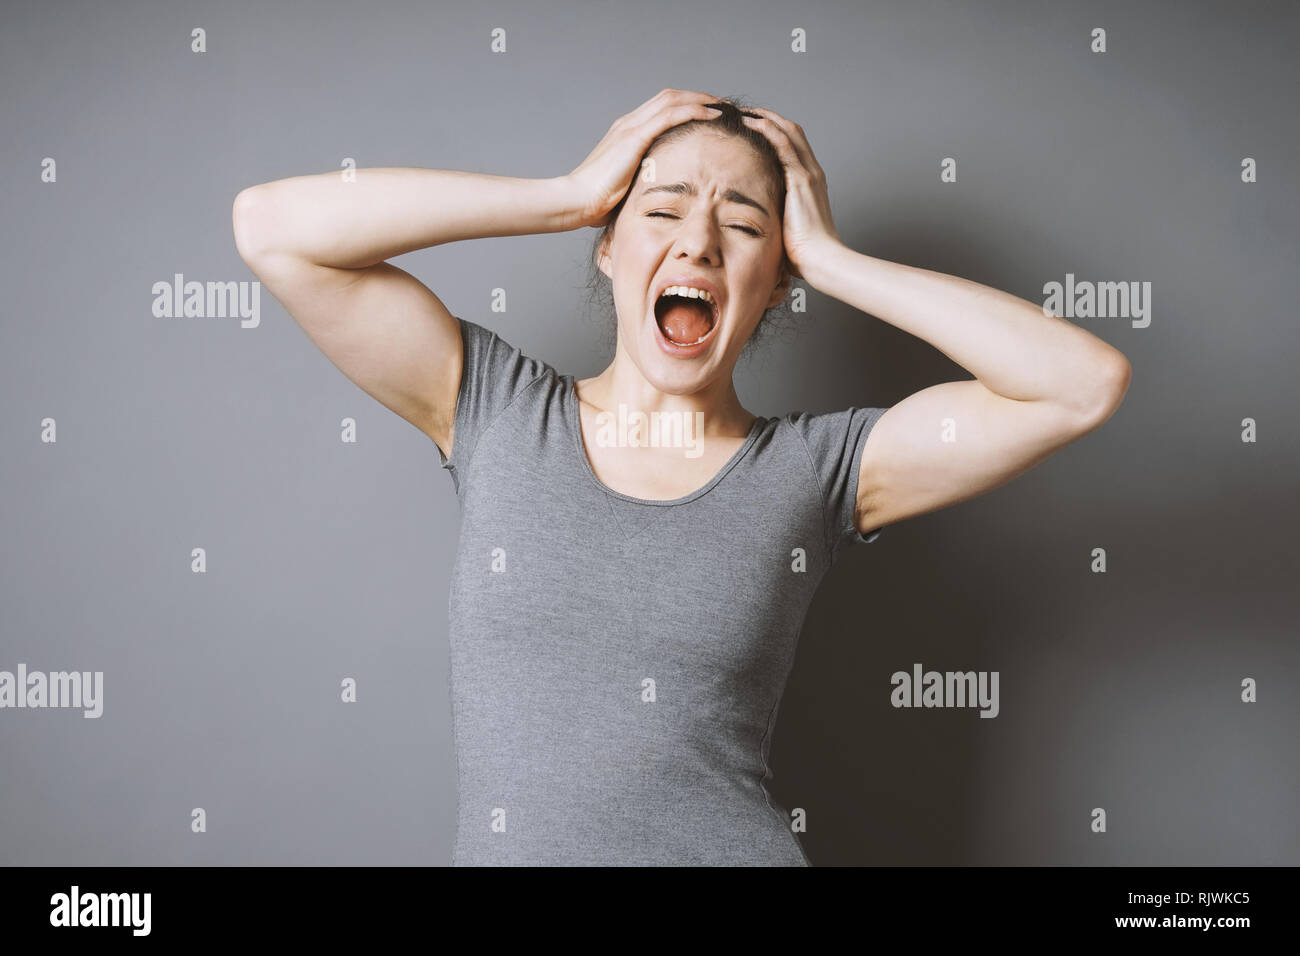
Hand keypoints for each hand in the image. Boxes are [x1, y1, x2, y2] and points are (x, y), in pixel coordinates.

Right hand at [561, 89, 722, 229]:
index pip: (662, 108)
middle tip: (724, 106)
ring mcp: (630, 127)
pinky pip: (670, 115)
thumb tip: (658, 195)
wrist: (576, 201)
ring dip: (702, 100)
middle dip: (699, 98)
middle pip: (671, 97)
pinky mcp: (634, 137)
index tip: (710, 115)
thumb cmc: (596, 202)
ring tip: (725, 107)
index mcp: (627, 132)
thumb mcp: (626, 187)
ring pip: (673, 100)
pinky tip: (713, 114)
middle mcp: (628, 123)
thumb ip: (642, 181)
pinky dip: (694, 110)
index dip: (688, 107)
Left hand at [740, 107, 842, 279]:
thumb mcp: (786, 228)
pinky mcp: (801, 179)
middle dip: (767, 117)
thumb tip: (754, 221)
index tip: (750, 127)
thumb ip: (775, 217)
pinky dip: (766, 129)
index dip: (772, 131)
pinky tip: (750, 123)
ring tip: (742, 112)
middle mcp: (812, 172)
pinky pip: (783, 144)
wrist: (820, 260)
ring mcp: (808, 173)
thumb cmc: (803, 254)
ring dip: (764, 117)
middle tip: (743, 112)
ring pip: (787, 131)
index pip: (791, 145)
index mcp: (809, 183)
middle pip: (791, 130)